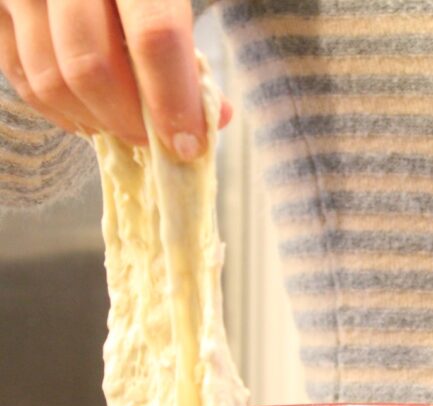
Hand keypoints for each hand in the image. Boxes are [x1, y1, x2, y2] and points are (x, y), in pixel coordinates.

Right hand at [0, 0, 229, 158]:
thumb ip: (191, 53)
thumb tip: (214, 119)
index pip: (155, 37)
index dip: (173, 101)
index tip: (187, 144)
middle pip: (93, 67)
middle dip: (128, 119)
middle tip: (151, 139)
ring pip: (51, 79)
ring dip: (93, 120)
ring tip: (122, 129)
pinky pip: (20, 75)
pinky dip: (59, 110)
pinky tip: (89, 118)